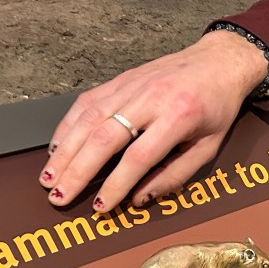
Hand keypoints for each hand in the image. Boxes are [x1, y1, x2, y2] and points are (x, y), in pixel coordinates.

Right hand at [39, 29, 267, 209]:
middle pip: (104, 138)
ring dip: (65, 151)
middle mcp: (150, 98)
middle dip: (77, 171)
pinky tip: (57, 147)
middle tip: (59, 196)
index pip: (138, 157)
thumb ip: (175, 174)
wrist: (219, 61)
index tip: (101, 206)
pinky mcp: (120, 79)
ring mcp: (131, 86)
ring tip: (48, 177)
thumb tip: (139, 199)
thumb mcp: (208, 147)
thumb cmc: (217, 107)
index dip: (116, 184)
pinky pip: (88, 103)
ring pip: (88, 119)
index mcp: (178, 116)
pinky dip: (68, 125)